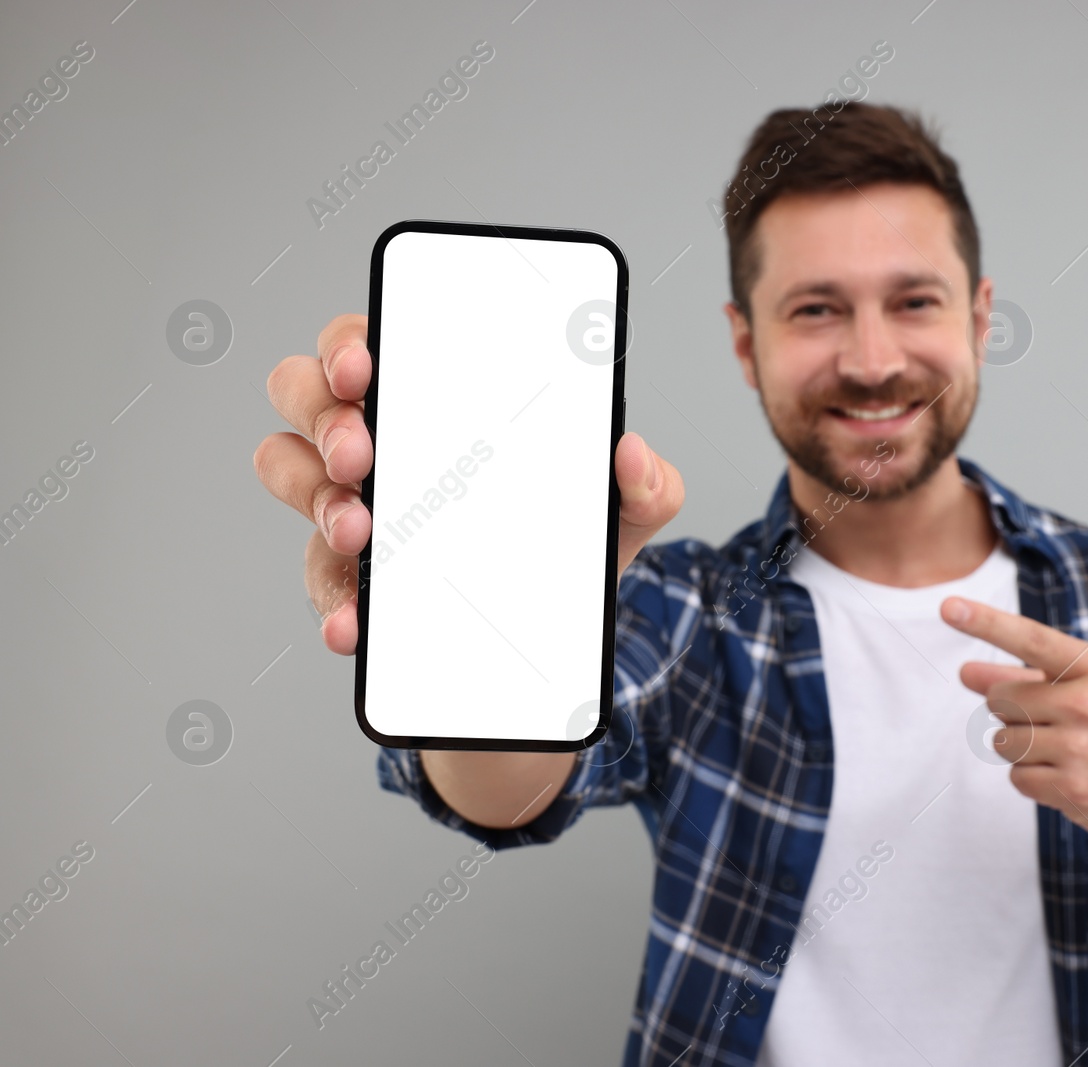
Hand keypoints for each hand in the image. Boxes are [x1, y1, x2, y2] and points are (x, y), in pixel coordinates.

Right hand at [254, 313, 683, 654]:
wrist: (564, 631)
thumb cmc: (574, 537)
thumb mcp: (625, 507)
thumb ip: (648, 481)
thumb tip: (632, 453)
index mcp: (438, 398)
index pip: (369, 342)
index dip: (350, 342)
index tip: (367, 362)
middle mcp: (382, 437)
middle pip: (305, 390)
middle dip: (323, 412)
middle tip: (363, 449)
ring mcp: (354, 502)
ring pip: (287, 467)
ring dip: (314, 494)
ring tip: (360, 528)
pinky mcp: (351, 575)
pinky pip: (320, 579)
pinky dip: (334, 601)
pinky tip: (355, 623)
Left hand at [940, 596, 1087, 850]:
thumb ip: (1028, 679)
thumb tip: (966, 673)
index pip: (1031, 639)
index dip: (986, 622)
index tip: (948, 606)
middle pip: (1002, 700)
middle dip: (1014, 714)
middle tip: (1056, 725)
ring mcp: (1081, 748)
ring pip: (1004, 742)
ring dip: (1023, 751)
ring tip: (1066, 754)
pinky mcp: (1074, 789)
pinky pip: (1018, 779)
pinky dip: (1034, 781)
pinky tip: (1069, 780)